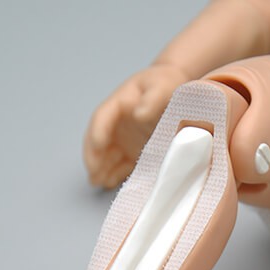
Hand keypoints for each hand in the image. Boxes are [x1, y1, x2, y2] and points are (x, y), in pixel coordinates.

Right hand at [83, 64, 190, 188]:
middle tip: (94, 173)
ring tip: (99, 183)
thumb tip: (138, 115)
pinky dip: (114, 173)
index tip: (98, 145)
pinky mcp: (132, 150)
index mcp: (118, 104)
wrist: (175, 89)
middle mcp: (116, 123)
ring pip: (106, 154)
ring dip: (100, 169)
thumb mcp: (161, 87)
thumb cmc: (166, 85)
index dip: (98, 132)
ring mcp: (123, 138)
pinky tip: (111, 183)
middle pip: (98, 140)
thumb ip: (151, 100)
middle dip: (94, 157)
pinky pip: (120, 163)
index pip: (102, 118)